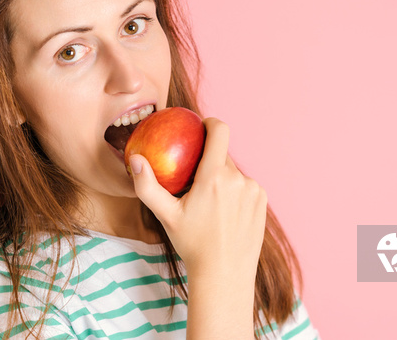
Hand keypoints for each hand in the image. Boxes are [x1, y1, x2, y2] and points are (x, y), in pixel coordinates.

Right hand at [129, 117, 267, 278]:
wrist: (224, 274)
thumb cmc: (192, 244)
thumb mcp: (166, 216)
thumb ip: (147, 186)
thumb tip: (134, 159)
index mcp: (214, 177)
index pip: (219, 131)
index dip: (210, 123)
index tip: (201, 126)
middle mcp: (237, 179)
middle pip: (223, 155)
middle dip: (209, 161)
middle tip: (195, 180)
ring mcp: (253, 189)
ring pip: (234, 172)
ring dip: (222, 179)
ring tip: (211, 204)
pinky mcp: (262, 200)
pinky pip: (246, 186)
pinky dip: (235, 192)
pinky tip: (226, 214)